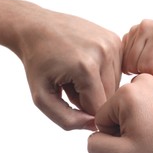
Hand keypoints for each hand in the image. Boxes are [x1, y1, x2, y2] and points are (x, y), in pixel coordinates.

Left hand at [17, 5, 121, 129]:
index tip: (65, 98)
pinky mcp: (116, 39)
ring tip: (76, 75)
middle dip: (89, 98)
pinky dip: (102, 74)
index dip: (81, 110)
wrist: (36, 27)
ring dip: (97, 86)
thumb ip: (66, 120)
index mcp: (86, 67)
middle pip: (109, 97)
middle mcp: (104, 52)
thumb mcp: (42, 98)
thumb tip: (94, 126)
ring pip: (115, 85)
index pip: (98, 108)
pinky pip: (117, 70)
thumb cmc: (37, 63)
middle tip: (69, 85)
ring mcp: (112, 43)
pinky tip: (86, 65)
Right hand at [88, 74, 152, 152]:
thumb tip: (93, 135)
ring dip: (141, 118)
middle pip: (118, 109)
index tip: (135, 140)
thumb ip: (95, 145)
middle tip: (148, 137)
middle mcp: (142, 80)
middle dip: (127, 125)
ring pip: (135, 105)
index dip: (114, 135)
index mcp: (125, 93)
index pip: (101, 117)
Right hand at [122, 19, 152, 80]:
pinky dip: (133, 61)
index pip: (146, 67)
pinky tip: (145, 56)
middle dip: (146, 70)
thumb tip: (141, 85)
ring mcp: (135, 28)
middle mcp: (145, 27)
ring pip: (126, 62)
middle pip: (133, 64)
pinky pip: (123, 57)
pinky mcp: (129, 33)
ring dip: (139, 66)